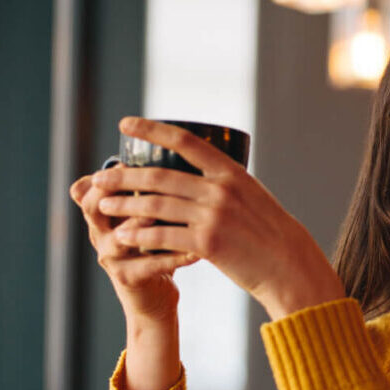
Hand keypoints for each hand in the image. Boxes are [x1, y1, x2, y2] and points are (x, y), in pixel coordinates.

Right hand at [70, 169, 193, 323]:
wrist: (156, 295)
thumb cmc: (159, 246)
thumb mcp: (151, 214)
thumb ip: (155, 189)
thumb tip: (180, 149)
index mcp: (104, 212)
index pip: (90, 186)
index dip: (106, 173)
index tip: (127, 159)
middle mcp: (101, 232)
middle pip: (93, 206)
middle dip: (117, 192)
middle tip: (147, 182)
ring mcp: (111, 257)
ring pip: (120, 237)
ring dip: (143, 224)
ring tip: (169, 216)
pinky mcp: (128, 278)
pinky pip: (150, 265)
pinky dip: (174, 257)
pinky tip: (196, 251)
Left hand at [91, 118, 345, 318]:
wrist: (290, 266)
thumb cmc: (271, 234)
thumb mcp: (253, 198)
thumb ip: (225, 186)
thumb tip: (197, 178)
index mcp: (232, 172)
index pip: (184, 140)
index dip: (151, 129)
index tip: (125, 124)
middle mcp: (221, 190)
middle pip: (160, 175)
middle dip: (123, 176)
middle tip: (99, 177)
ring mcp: (214, 216)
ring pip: (155, 205)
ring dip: (124, 205)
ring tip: (103, 205)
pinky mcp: (208, 244)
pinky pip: (163, 236)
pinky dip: (139, 236)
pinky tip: (123, 236)